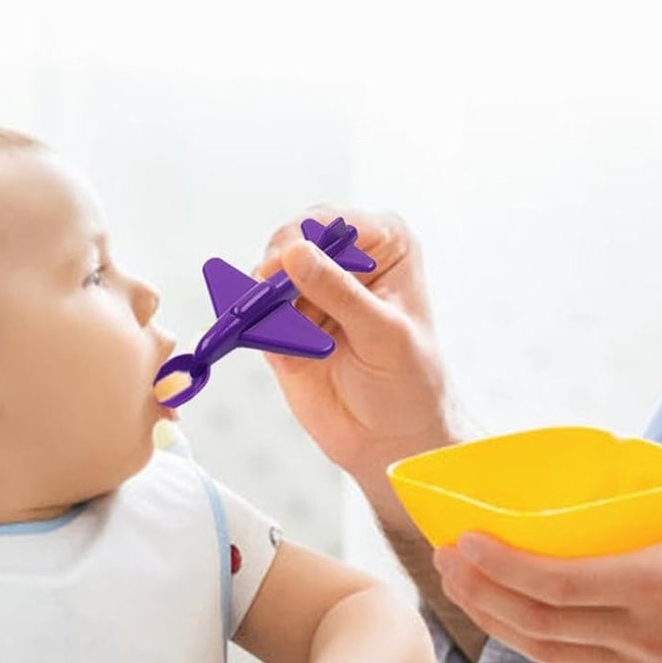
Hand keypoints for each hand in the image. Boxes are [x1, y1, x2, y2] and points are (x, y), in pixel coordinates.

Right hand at [258, 207, 459, 483]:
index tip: (286, 263)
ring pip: (266, 276)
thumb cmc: (409, 383)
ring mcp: (310, 292)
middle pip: (292, 240)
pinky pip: (254, 314)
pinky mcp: (283, 325)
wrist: (392, 441)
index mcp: (384, 245)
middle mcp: (345, 260)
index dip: (306, 237)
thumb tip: (295, 254)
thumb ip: (340, 293)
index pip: (335, 222)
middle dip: (277, 266)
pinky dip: (252, 325)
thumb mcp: (383, 334)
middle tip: (268, 293)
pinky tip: (265, 342)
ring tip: (275, 328)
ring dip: (261, 299)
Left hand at [433, 483, 661, 662]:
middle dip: (480, 590)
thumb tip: (651, 481)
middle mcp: (644, 631)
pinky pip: (574, 657)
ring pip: (548, 646)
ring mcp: (644, 660)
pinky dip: (531, 635)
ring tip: (461, 584)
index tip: (465, 539)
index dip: (503, 564)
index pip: (561, 582)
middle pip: (537, 620)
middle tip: (445, 557)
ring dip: (495, 616)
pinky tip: (508, 613)